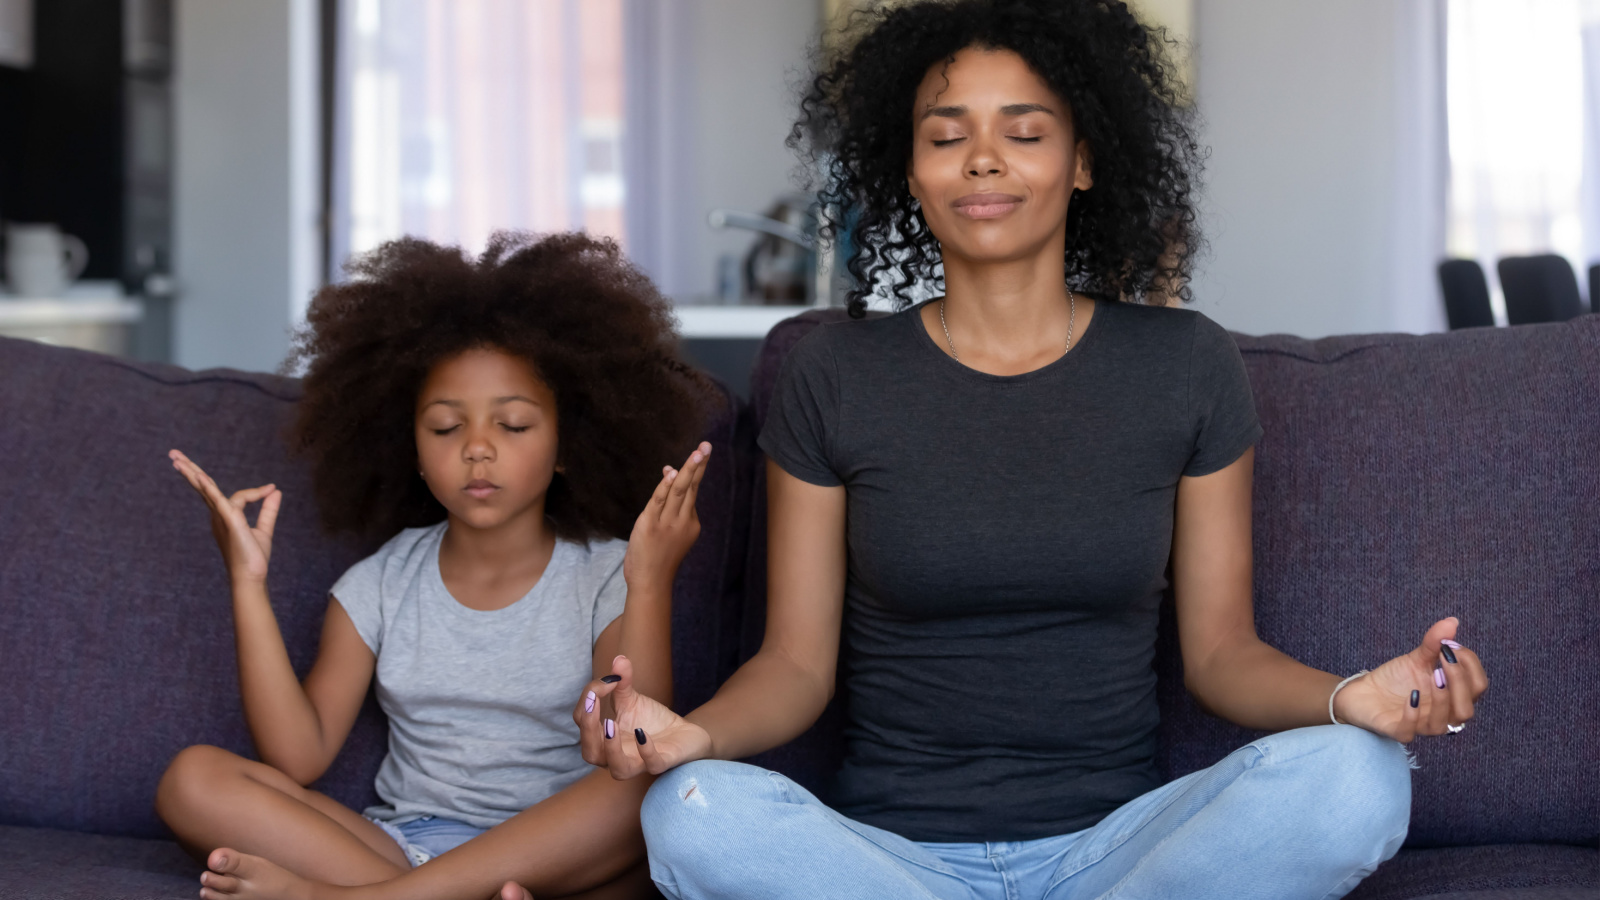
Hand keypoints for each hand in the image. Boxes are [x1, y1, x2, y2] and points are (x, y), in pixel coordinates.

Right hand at [169, 449, 280, 585]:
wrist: (251, 577)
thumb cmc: (253, 557)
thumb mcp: (263, 529)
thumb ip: (268, 509)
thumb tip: (275, 490)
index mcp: (225, 516)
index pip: (240, 496)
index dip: (258, 492)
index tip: (272, 489)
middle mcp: (218, 515)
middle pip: (203, 487)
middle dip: (190, 470)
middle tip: (173, 454)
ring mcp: (221, 517)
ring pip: (205, 489)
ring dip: (191, 472)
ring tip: (175, 458)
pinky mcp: (229, 520)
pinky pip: (218, 501)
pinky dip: (210, 488)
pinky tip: (201, 478)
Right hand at [573, 654, 711, 778]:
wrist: (684, 732)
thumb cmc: (651, 720)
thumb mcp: (632, 699)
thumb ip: (622, 682)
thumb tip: (619, 659)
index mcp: (602, 739)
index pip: (582, 722)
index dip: (588, 700)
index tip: (606, 680)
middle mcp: (616, 755)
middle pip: (591, 753)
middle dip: (587, 728)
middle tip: (593, 702)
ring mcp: (639, 762)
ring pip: (618, 769)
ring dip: (611, 748)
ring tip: (609, 725)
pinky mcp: (662, 763)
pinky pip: (652, 765)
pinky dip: (645, 750)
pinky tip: (642, 732)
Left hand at [622, 442, 711, 591]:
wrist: (651, 583)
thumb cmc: (658, 559)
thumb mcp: (667, 532)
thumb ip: (668, 505)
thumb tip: (669, 475)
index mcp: (690, 523)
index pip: (692, 492)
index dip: (692, 471)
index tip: (697, 454)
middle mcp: (682, 521)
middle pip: (692, 487)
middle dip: (699, 465)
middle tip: (707, 446)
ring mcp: (667, 523)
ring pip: (679, 491)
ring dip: (688, 470)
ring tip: (698, 453)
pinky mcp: (650, 525)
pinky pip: (659, 501)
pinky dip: (666, 486)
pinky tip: (673, 472)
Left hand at [1334, 617, 1488, 741]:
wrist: (1363, 692)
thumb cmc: (1396, 678)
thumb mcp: (1417, 657)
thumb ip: (1435, 642)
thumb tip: (1452, 621)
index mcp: (1453, 696)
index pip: (1478, 686)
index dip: (1470, 665)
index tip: (1451, 644)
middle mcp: (1443, 714)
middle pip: (1467, 709)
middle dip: (1460, 683)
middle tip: (1444, 659)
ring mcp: (1421, 725)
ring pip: (1445, 724)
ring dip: (1442, 699)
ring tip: (1432, 676)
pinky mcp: (1398, 731)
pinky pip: (1410, 732)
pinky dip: (1413, 714)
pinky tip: (1412, 695)